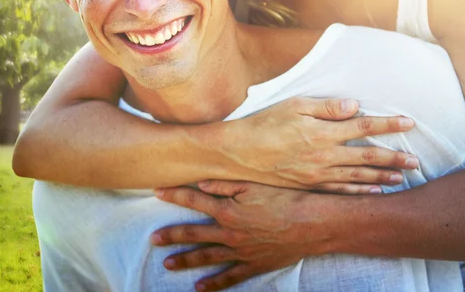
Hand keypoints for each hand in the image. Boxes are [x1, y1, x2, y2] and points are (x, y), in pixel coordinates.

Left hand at [152, 180, 331, 290]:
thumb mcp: (253, 184)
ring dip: (186, 260)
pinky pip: (229, 277)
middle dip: (171, 235)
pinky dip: (214, 284)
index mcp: (227, 210)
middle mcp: (229, 233)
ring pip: (207, 257)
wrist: (311, 224)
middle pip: (193, 234)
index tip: (157, 192)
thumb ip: (224, 184)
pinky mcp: (253, 265)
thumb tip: (201, 183)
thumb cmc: (284, 198)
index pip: (194, 201)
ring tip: (167, 264)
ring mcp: (240, 252)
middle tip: (153, 239)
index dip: (174, 195)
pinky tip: (199, 288)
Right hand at [224, 97, 417, 191]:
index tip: (409, 123)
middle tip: (416, 162)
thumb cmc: (265, 124)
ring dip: (382, 177)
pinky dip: (359, 192)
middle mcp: (325, 156)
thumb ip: (327, 107)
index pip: (364, 127)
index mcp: (323, 133)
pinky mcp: (309, 186)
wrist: (240, 153)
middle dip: (394, 158)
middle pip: (367, 157)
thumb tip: (355, 106)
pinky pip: (340, 191)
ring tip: (402, 178)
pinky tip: (372, 191)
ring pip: (358, 177)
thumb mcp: (294, 106)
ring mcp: (317, 174)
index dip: (388, 125)